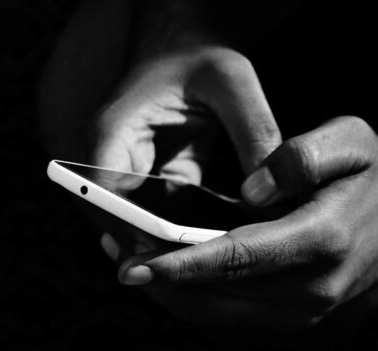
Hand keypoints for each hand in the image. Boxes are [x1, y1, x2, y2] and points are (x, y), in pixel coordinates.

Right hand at [89, 46, 280, 253]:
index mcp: (112, 134)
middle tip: (203, 278)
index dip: (132, 230)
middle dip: (156, 250)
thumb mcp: (231, 81)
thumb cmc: (199, 54)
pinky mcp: (158, 184)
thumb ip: (253, 130)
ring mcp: (133, 176)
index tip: (171, 258)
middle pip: (120, 222)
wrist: (184, 46)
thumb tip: (271, 191)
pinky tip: (226, 250)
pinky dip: (190, 237)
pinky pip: (166, 222)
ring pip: (142, 228)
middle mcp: (113, 161)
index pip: (105, 196)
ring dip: (173, 249)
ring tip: (217, 273)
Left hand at [117, 116, 377, 328]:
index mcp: (321, 241)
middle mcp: (311, 289)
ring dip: (170, 291)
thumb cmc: (372, 174)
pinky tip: (166, 270)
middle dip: (160, 279)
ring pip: (217, 312)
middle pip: (217, 294)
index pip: (236, 258)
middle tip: (113, 251)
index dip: (180, 263)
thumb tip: (250, 191)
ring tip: (127, 258)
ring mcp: (304, 311)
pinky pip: (230, 313)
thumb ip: (301, 156)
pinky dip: (193, 295)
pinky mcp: (294, 316)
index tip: (133, 264)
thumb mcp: (351, 139)